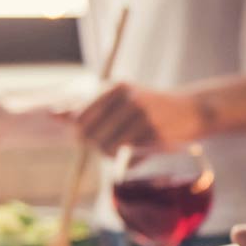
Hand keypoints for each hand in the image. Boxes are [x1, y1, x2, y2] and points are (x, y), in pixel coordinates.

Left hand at [75, 82, 203, 153]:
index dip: (82, 133)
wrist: (192, 110)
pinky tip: (135, 152)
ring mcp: (142, 116)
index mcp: (116, 87)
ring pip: (108, 147)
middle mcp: (127, 99)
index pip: (80, 118)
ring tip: (121, 149)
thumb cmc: (151, 106)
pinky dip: (127, 158)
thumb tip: (53, 114)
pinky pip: (127, 154)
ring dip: (110, 154)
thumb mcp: (119, 98)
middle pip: (91, 135)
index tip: (91, 137)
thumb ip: (87, 106)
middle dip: (95, 145)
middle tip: (107, 145)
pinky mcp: (154, 134)